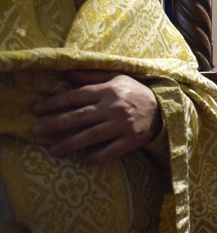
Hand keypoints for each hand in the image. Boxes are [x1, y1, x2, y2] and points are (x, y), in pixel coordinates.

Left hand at [30, 70, 162, 163]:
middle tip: (34, 132)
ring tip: (52, 150)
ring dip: (69, 144)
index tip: (36, 109)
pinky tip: (83, 160)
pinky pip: (110, 151)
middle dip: (55, 125)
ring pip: (90, 136)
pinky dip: (96, 156)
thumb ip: (91, 77)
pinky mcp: (131, 140)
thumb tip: (65, 72)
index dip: (55, 102)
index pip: (76, 96)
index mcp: (108, 91)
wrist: (165, 110)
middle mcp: (113, 108)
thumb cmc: (135, 93)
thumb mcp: (116, 79)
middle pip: (79, 117)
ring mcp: (122, 125)